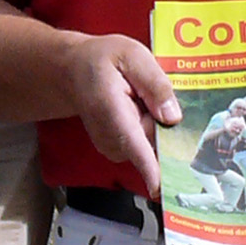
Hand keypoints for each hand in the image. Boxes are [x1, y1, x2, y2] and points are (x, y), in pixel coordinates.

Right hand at [58, 33, 178, 188]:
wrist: (73, 71)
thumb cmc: (100, 61)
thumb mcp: (132, 55)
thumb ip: (154, 83)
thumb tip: (172, 116)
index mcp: (109, 108)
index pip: (132, 143)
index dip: (148, 167)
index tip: (160, 188)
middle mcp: (108, 135)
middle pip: (151, 144)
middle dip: (163, 124)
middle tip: (147, 92)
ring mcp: (111, 146)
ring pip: (150, 145)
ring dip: (155, 125)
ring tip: (138, 98)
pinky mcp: (118, 151)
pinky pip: (146, 146)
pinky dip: (149, 130)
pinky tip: (137, 109)